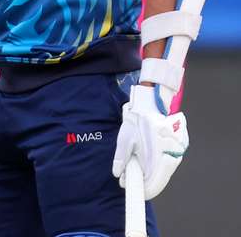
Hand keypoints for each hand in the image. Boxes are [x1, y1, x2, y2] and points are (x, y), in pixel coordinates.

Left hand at [112, 84, 187, 199]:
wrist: (153, 105)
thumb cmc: (138, 121)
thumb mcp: (124, 139)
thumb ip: (121, 158)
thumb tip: (118, 174)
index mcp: (158, 156)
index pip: (153, 184)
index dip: (144, 191)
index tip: (135, 192)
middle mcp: (171, 157)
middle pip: (160, 180)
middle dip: (146, 182)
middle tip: (131, 178)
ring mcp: (178, 153)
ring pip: (165, 172)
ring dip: (152, 174)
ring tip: (138, 165)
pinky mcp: (180, 148)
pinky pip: (169, 163)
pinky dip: (158, 165)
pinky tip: (148, 159)